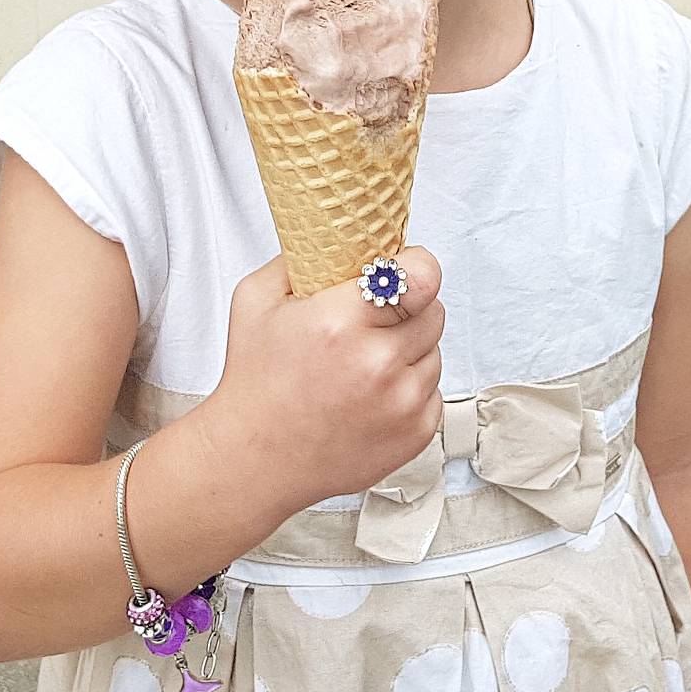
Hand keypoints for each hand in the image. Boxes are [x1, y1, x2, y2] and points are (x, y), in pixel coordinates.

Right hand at [205, 248, 443, 512]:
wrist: (256, 458)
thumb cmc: (255, 380)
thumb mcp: (256, 298)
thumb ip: (302, 255)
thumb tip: (343, 234)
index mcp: (340, 324)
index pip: (421, 276)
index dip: (416, 267)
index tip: (404, 269)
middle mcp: (378, 364)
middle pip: (433, 309)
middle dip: (409, 306)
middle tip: (371, 318)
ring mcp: (402, 403)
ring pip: (435, 349)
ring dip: (408, 347)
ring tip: (363, 361)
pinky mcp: (416, 432)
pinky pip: (433, 388)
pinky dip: (409, 385)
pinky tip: (370, 392)